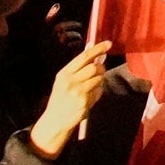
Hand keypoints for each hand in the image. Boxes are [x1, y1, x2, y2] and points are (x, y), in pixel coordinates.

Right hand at [32, 38, 124, 157]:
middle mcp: (70, 81)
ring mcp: (78, 92)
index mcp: (64, 74)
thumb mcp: (64, 81)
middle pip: (94, 67)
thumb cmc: (61, 99)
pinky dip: (98, 92)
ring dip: (100, 81)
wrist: (55, 121)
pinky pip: (98, 91)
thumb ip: (78, 68)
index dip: (98, 48)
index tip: (108, 44)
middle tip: (100, 71)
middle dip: (101, 68)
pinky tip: (89, 96)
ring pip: (99, 79)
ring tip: (92, 86)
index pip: (84, 57)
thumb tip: (95, 54)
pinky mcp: (85, 102)